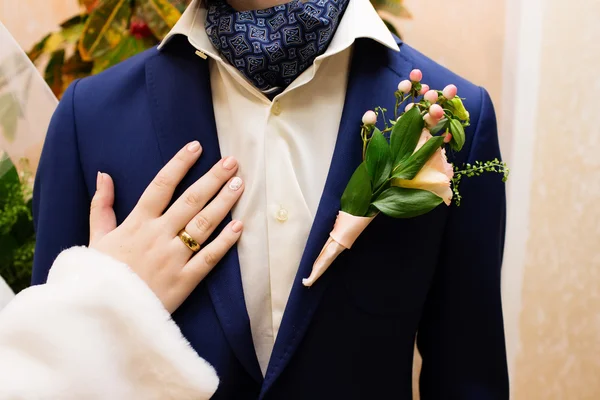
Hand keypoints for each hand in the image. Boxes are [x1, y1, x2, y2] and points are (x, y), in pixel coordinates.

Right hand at [88, 141, 243, 312]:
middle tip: (232, 162)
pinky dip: (225, 241)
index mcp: (137, 223)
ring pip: (204, 224)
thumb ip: (102, 206)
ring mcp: (173, 257)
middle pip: (190, 200)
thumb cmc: (100, 275)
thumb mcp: (97, 237)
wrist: (101, 316)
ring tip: (240, 184)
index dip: (180, 164)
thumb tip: (103, 175)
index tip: (197, 146)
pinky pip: (209, 257)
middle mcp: (157, 235)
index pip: (161, 185)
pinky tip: (240, 225)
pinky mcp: (184, 280)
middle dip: (213, 178)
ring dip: (223, 202)